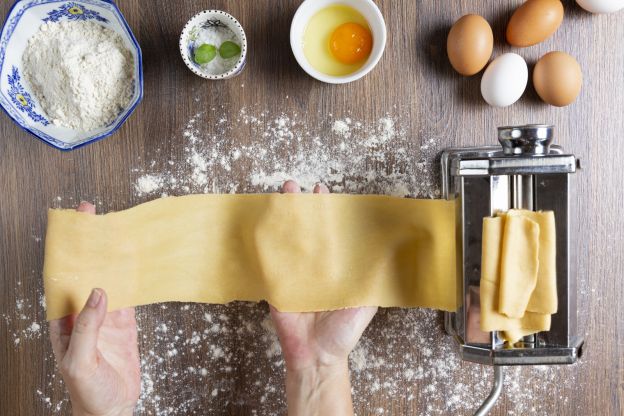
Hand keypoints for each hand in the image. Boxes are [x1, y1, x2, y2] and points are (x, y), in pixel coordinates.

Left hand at [49, 202, 139, 415]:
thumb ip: (87, 327)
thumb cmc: (88, 394)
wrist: (112, 412)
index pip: (61, 278)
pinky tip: (138, 263)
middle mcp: (82, 315)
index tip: (75, 225)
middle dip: (90, 245)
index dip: (66, 251)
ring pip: (108, 279)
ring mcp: (105, 318)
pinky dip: (134, 278)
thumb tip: (98, 291)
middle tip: (97, 217)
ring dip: (113, 258)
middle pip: (84, 272)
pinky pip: (129, 295)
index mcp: (63, 322)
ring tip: (120, 233)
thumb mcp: (80, 362)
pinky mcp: (124, 325)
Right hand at [271, 181, 377, 415]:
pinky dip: (265, 243)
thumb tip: (393, 253)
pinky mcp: (276, 285)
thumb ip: (375, 278)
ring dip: (281, 217)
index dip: (326, 210)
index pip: (329, 231)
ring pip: (286, 239)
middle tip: (297, 187)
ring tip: (281, 194)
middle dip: (300, 206)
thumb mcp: (367, 302)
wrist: (318, 355)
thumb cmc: (343, 332)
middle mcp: (312, 266)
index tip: (324, 191)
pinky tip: (263, 224)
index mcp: (332, 266)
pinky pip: (269, 262)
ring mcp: (292, 274)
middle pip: (305, 229)